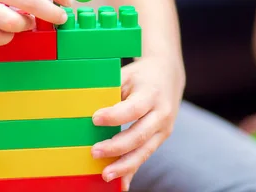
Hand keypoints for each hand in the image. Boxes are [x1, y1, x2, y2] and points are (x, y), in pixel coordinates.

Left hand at [90, 57, 184, 189]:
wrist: (169, 74)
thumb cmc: (141, 75)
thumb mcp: (127, 75)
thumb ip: (111, 92)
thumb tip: (86, 111)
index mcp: (151, 94)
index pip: (132, 108)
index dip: (114, 116)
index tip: (94, 119)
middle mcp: (161, 113)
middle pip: (139, 135)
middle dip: (116, 147)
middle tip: (94, 152)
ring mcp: (164, 128)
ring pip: (144, 151)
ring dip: (124, 165)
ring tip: (105, 175)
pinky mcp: (161, 138)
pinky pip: (145, 155)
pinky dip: (132, 169)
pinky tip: (121, 184)